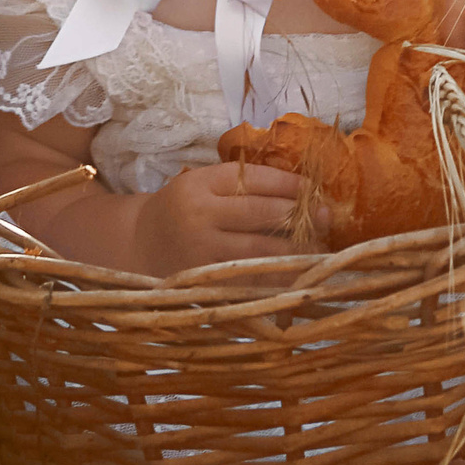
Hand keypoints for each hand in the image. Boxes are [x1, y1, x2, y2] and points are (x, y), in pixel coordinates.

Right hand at [132, 161, 311, 274]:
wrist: (138, 246)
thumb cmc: (182, 211)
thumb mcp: (202, 185)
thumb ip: (243, 185)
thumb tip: (304, 192)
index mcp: (199, 184)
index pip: (254, 180)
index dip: (290, 185)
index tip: (314, 190)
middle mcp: (199, 217)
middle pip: (262, 215)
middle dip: (300, 216)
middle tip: (326, 216)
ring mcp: (202, 254)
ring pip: (261, 252)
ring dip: (296, 249)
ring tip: (318, 245)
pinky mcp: (205, 284)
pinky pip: (250, 282)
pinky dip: (277, 279)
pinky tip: (296, 275)